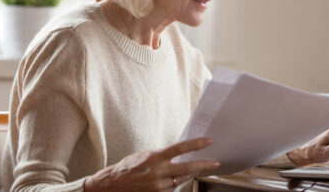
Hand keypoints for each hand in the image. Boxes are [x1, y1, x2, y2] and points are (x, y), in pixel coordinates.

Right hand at [84, 137, 218, 191]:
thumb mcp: (145, 155)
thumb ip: (163, 155)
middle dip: (204, 165)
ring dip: (190, 173)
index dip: (196, 144)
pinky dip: (178, 182)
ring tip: (198, 168)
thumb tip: (180, 153)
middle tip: (215, 162)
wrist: (113, 186)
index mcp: (155, 158)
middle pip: (187, 167)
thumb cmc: (129, 167)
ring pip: (182, 179)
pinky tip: (178, 177)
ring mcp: (159, 186)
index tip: (208, 141)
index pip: (180, 148)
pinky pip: (174, 188)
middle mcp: (158, 173)